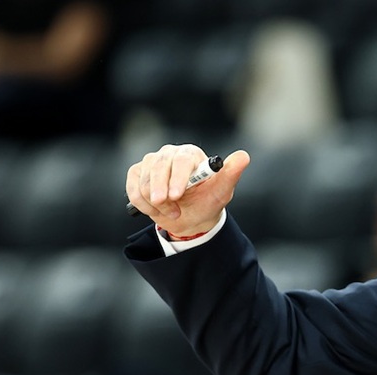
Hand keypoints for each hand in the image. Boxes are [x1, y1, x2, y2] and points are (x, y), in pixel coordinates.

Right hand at [125, 144, 249, 236]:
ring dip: (156, 203)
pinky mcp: (137, 173)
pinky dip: (143, 204)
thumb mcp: (222, 191)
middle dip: (161, 193)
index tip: (177, 196)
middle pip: (158, 167)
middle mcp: (170, 154)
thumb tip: (243, 156)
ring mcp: (151, 163)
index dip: (177, 178)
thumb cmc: (207, 201)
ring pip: (144, 181)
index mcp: (191, 154)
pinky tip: (157, 209)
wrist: (190, 218)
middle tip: (173, 211)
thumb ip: (231, 174)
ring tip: (173, 211)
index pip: (182, 160)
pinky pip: (133, 189)